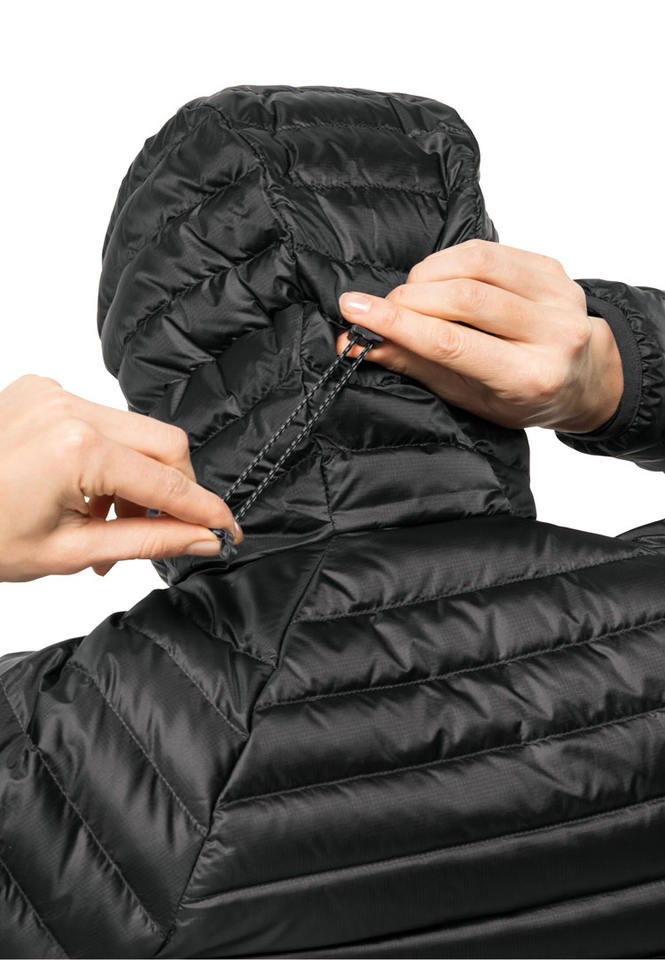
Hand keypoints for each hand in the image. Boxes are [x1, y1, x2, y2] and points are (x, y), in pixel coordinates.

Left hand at [0, 375, 242, 582]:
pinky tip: (83, 493)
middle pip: (164, 444)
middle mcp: (69, 407)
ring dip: (136, 480)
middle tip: (156, 535)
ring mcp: (54, 392)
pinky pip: (102, 421)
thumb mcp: (67, 553)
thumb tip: (200, 539)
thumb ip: (145, 542)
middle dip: (173, 492)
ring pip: (136, 433)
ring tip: (105, 525)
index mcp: (76, 449)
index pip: (167, 483)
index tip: (228, 530)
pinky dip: (107, 459)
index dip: (204, 511)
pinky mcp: (43, 389)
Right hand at [337, 239, 623, 433]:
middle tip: (378, 308)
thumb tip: (360, 344)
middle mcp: (553, 335)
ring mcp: (559, 297)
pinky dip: (451, 260)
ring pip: (477, 265)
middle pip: (465, 298)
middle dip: (409, 298)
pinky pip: (490, 250)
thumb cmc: (521, 397)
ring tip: (409, 295)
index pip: (452, 344)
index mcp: (529, 378)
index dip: (399, 324)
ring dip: (428, 275)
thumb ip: (417, 365)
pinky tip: (438, 279)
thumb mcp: (468, 397)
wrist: (582, 379)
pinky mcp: (553, 269)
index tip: (355, 310)